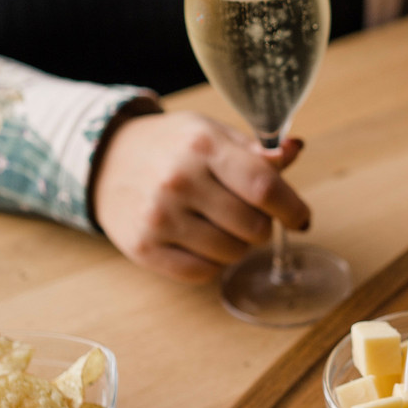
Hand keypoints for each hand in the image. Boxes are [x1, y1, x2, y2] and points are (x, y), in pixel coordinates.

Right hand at [93, 112, 310, 282]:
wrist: (107, 160)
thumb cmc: (173, 147)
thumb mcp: (214, 134)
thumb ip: (257, 151)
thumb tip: (295, 150)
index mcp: (203, 146)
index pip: (263, 187)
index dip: (292, 209)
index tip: (300, 218)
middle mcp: (179, 181)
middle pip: (254, 227)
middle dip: (262, 226)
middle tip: (247, 214)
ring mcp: (158, 217)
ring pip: (233, 254)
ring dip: (238, 245)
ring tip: (221, 225)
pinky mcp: (143, 248)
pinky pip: (203, 273)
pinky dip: (213, 263)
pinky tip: (203, 242)